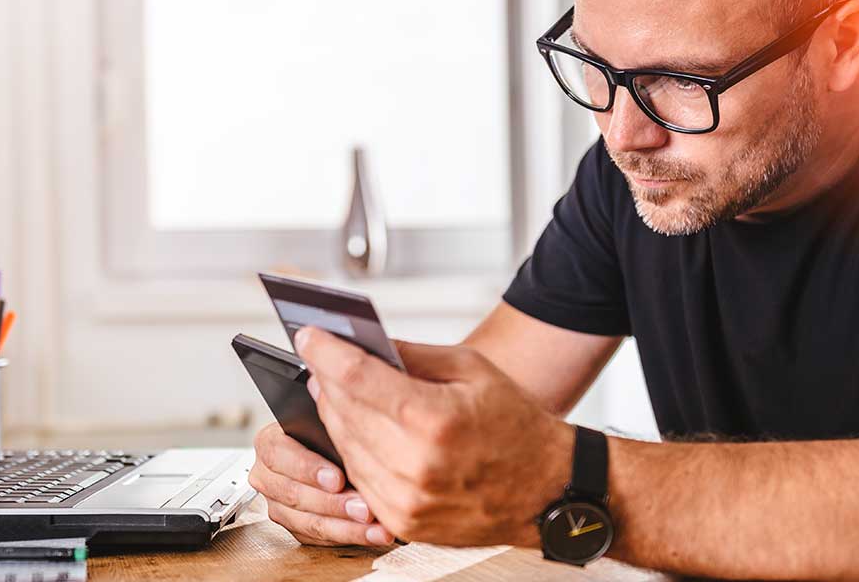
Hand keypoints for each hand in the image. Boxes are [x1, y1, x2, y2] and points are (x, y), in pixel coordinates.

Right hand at [249, 422, 394, 545]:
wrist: (328, 453)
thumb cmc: (327, 434)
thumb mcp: (326, 423)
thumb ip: (331, 423)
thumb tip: (344, 420)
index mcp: (269, 444)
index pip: (280, 455)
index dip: (309, 469)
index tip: (338, 479)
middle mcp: (267, 476)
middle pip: (295, 494)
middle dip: (334, 504)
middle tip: (365, 508)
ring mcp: (278, 505)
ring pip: (308, 522)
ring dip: (346, 527)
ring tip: (375, 527)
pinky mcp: (293, 527)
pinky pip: (318, 538)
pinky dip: (348, 537)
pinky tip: (372, 534)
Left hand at [295, 327, 574, 546]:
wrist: (550, 490)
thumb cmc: (516, 426)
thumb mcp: (471, 370)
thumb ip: (412, 355)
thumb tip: (364, 345)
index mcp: (434, 419)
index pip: (356, 378)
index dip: (325, 352)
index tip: (309, 336)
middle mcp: (415, 465)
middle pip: (343, 412)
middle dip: (327, 381)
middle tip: (321, 360)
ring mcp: (406, 500)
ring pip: (344, 447)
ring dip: (334, 416)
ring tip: (335, 391)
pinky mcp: (404, 522)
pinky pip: (359, 478)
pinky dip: (352, 451)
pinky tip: (357, 430)